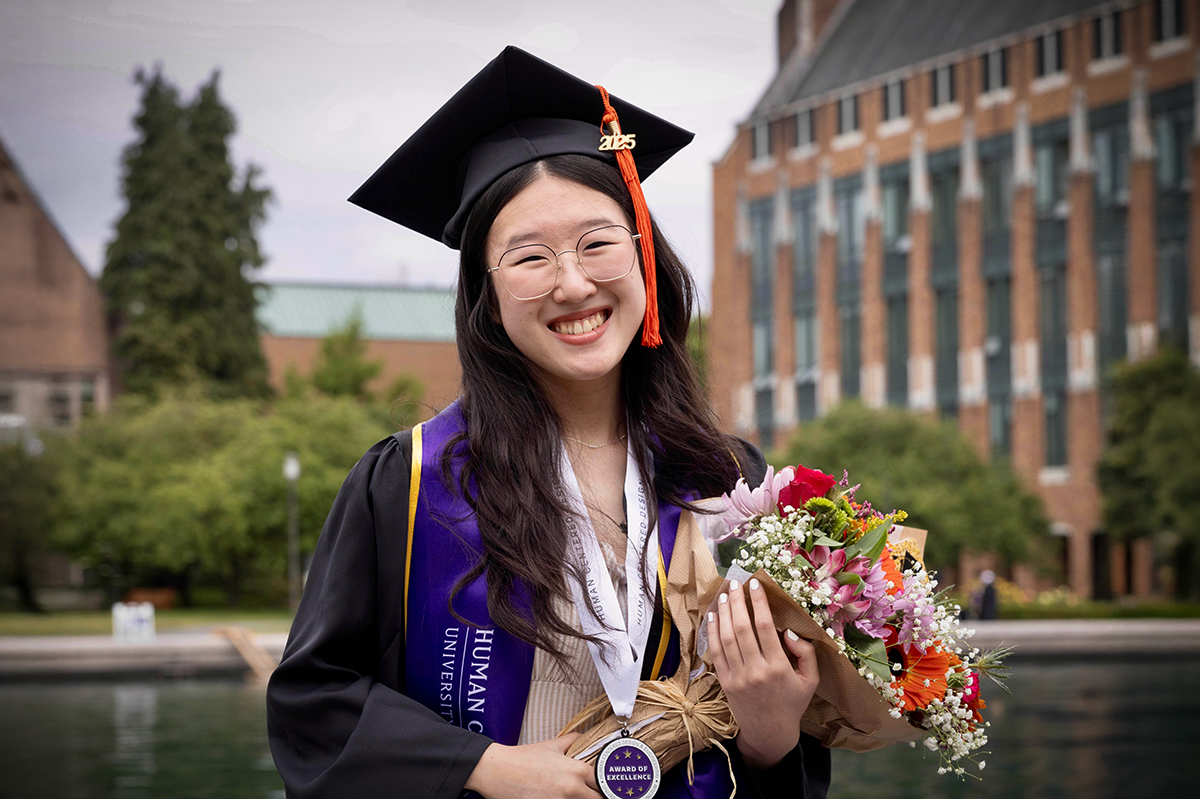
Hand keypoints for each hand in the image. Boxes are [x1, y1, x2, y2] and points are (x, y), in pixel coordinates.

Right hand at [464, 733, 600, 798]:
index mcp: (576, 770)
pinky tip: (556, 798)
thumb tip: (583, 737)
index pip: (603, 784)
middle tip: (588, 792)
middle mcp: (572, 789)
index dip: (604, 786)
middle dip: (594, 796)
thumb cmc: (522, 759)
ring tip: (570, 795)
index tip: (602, 787)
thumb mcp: (551, 745)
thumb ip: (572, 741)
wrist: (497, 771)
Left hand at [707, 577, 818, 769]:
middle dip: (738, 602)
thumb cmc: (793, 703)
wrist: (770, 733)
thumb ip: (805, 653)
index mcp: (779, 668)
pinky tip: (713, 616)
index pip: (766, 627)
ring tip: (725, 594)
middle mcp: (756, 671)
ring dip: (724, 613)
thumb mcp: (811, 680)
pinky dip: (713, 632)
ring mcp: (737, 677)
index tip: (756, 584)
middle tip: (736, 583)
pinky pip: (716, 652)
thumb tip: (788, 631)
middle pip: (742, 628)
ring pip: (726, 637)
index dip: (759, 603)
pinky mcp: (725, 682)